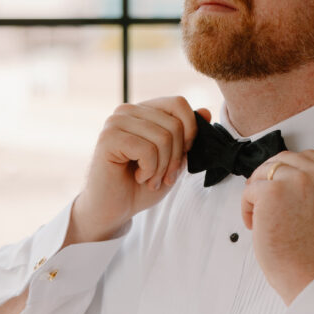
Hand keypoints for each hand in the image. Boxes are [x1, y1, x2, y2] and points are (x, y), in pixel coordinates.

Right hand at [68, 98, 208, 244]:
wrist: (113, 209)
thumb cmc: (140, 185)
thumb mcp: (173, 160)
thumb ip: (188, 136)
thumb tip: (206, 112)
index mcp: (144, 111)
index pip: (178, 103)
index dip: (190, 131)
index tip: (182, 156)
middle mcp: (128, 111)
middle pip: (174, 125)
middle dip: (176, 158)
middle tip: (164, 177)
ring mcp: (116, 122)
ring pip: (163, 138)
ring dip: (162, 167)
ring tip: (150, 179)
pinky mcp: (108, 138)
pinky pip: (147, 150)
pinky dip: (149, 170)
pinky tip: (138, 176)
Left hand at [241, 150, 313, 304]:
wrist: (312, 275)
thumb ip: (313, 185)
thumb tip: (281, 173)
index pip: (305, 156)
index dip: (288, 172)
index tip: (282, 190)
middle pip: (282, 159)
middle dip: (270, 180)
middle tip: (264, 203)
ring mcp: (295, 180)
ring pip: (264, 171)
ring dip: (257, 192)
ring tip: (260, 216)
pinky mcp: (272, 192)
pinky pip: (249, 190)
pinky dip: (247, 208)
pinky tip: (256, 224)